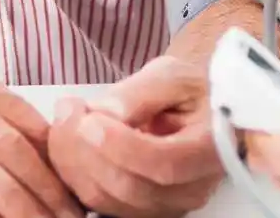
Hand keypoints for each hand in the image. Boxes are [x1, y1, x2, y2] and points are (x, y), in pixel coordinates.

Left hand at [48, 55, 222, 216]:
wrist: (198, 112)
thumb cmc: (189, 91)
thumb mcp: (172, 75)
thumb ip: (143, 91)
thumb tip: (105, 112)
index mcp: (211, 151)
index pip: (165, 164)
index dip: (122, 146)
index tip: (90, 119)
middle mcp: (191, 190)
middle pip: (129, 187)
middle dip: (86, 149)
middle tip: (68, 108)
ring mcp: (164, 207)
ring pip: (106, 198)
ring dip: (73, 159)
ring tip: (67, 116)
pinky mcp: (138, 211)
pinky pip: (95, 202)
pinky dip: (73, 172)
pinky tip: (69, 140)